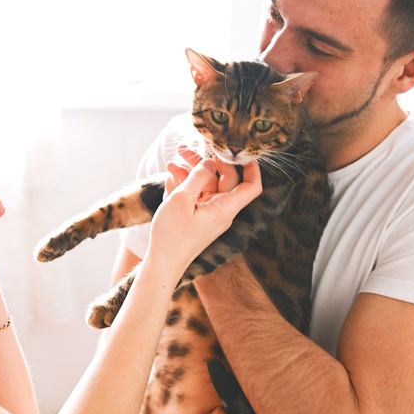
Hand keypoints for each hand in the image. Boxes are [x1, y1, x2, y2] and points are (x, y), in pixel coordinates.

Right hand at [148, 156, 261, 277]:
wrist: (162, 265)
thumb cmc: (171, 235)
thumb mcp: (182, 199)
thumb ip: (198, 176)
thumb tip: (210, 162)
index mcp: (225, 208)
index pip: (251, 186)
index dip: (251, 167)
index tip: (239, 151)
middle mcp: (222, 211)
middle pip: (224, 180)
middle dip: (207, 161)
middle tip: (187, 148)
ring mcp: (210, 215)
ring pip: (207, 185)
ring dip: (191, 171)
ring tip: (173, 158)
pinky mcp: (198, 218)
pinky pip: (197, 196)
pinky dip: (186, 184)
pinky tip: (171, 175)